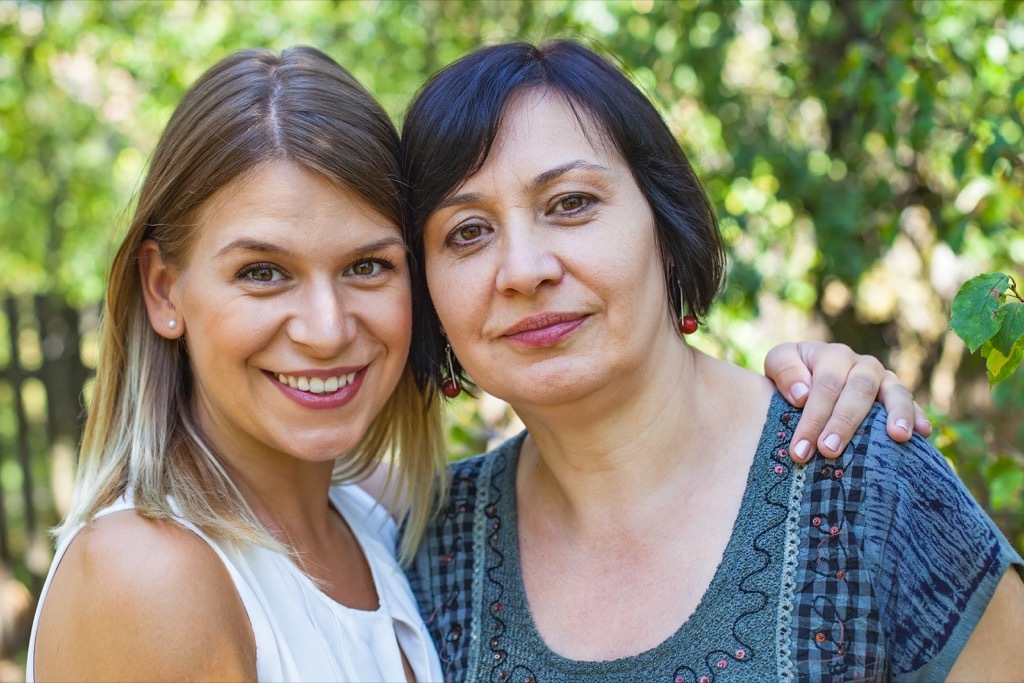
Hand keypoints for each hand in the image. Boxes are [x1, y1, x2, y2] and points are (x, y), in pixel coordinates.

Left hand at [764, 341, 930, 462]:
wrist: (809, 378)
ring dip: (897, 413)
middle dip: (843, 422)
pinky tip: (924, 433)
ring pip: (894, 390)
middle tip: (828, 451)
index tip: (800, 449)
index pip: (825, 386)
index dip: (813, 417)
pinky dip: (918, 416)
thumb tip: (802, 394)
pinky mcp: (897, 396)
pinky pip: (912, 403)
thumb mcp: (779, 363)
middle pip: (858, 390)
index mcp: (831, 355)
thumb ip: (784, 371)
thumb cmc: (792, 376)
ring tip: (897, 437)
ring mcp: (883, 379)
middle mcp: (861, 364)